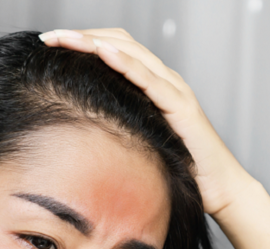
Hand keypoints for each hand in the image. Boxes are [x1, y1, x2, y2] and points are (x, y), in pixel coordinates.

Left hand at [39, 28, 257, 216]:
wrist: (221, 191)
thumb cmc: (183, 172)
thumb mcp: (141, 145)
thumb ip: (120, 130)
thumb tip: (81, 132)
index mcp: (154, 87)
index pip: (115, 51)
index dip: (84, 44)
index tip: (51, 47)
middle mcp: (165, 81)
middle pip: (119, 43)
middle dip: (82, 37)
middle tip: (48, 38)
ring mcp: (175, 91)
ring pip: (132, 53)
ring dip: (95, 42)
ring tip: (65, 38)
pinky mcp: (181, 107)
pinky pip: (150, 79)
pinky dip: (125, 63)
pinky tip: (103, 53)